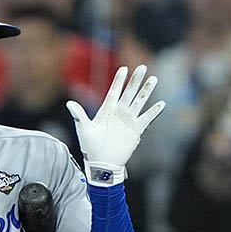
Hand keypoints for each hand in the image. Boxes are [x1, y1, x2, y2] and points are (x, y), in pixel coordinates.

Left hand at [66, 65, 164, 185]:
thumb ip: (79, 115)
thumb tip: (69, 103)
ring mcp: (128, 121)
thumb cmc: (91, 147)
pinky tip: (161, 104)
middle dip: (135, 80)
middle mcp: (119, 113)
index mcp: (106, 111)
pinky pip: (147, 119)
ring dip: (146, 91)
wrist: (102, 164)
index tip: (124, 68)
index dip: (119, 80)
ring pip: (139, 102)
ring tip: (153, 79)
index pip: (114, 91)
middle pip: (129, 93)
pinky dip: (154, 112)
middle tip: (143, 67)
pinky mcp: (136, 131)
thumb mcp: (84, 129)